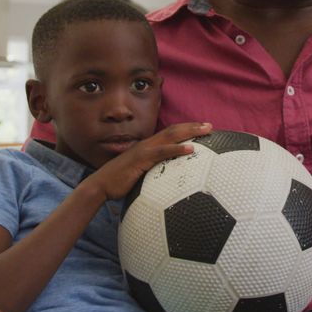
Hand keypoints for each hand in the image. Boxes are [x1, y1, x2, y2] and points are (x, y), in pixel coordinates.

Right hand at [86, 122, 211, 199]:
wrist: (101, 185)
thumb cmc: (119, 183)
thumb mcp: (139, 175)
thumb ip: (152, 173)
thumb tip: (165, 180)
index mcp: (148, 147)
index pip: (171, 134)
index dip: (187, 129)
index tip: (202, 129)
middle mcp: (148, 144)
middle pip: (174, 130)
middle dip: (193, 126)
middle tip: (210, 125)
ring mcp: (145, 150)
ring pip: (171, 136)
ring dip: (190, 132)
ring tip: (206, 130)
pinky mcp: (142, 159)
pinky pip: (163, 152)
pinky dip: (178, 148)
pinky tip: (191, 149)